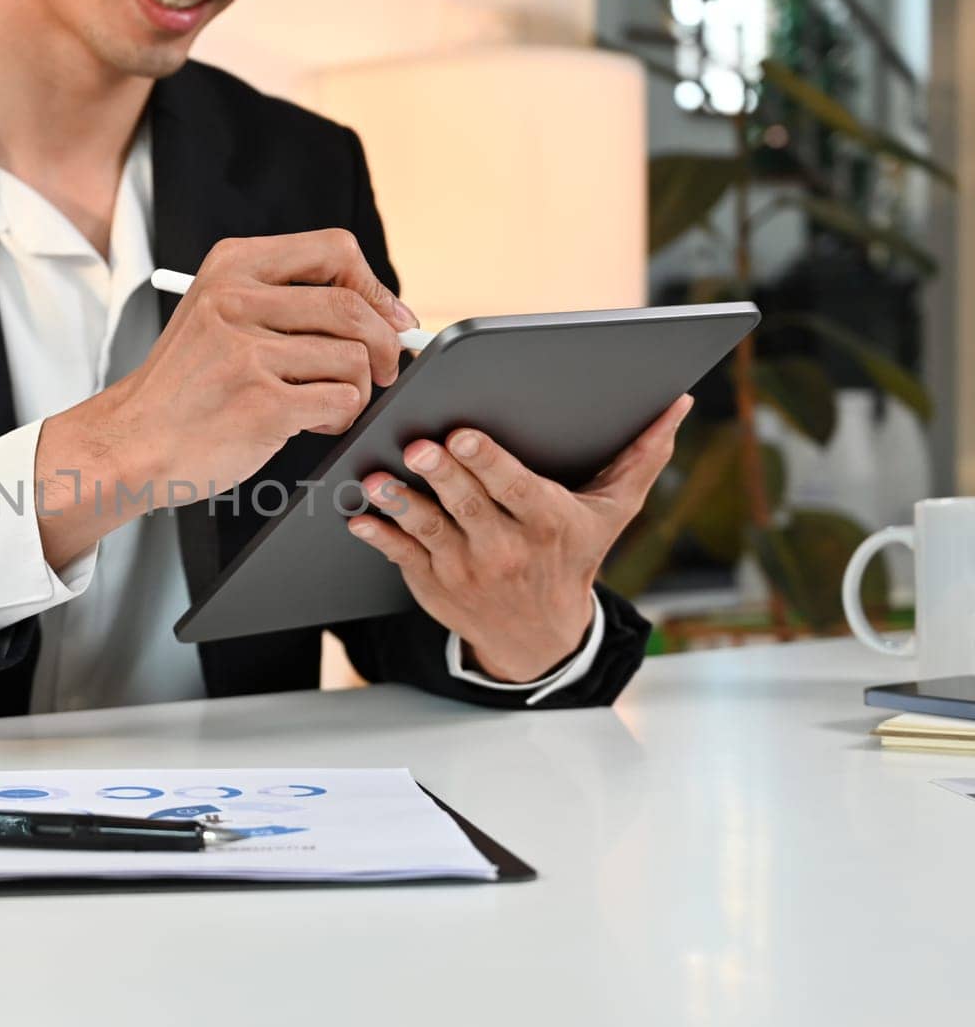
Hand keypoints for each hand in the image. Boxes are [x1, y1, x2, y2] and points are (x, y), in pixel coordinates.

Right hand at [35, 229, 414, 565]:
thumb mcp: (218, 314)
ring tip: (324, 403)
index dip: (373, 286)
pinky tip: (309, 423)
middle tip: (385, 370)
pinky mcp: (262, 404)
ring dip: (357, 389)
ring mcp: (248, 353)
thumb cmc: (185, 386)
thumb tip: (385, 312)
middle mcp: (237, 301)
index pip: (335, 250)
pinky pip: (341, 402)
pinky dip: (339, 418)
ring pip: (354, 359)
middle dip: (385, 344)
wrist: (132, 440)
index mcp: (233, 266)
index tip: (388, 316)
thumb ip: (285, 301)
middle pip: (353, 307)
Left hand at [348, 395, 693, 682]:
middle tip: (418, 445)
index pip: (516, 488)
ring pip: (430, 528)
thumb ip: (642, 456)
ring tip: (378, 478)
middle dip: (443, 473)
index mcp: (549, 522)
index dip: (488, 462)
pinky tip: (359, 517)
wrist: (541, 635)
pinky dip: (379, 536)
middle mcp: (507, 547)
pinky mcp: (434, 582)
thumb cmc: (575, 555)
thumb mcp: (612, 512)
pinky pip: (402, 556)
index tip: (464, 435)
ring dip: (401, 502)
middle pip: (469, 503)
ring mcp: (467, 567)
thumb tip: (679, 403)